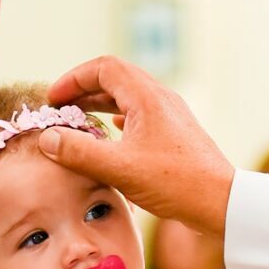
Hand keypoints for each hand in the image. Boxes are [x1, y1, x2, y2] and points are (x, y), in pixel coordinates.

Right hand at [40, 57, 236, 235]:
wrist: (220, 202)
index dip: (73, 78)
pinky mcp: (174, 133)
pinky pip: (139, 114)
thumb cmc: (175, 182)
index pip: (104, 67)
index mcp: (147, 97)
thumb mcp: (119, 168)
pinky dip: (117, 118)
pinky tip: (110, 134)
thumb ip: (79, 152)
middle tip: (61, 108)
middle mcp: (160, 98)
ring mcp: (169, 115)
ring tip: (78, 120)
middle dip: (83, 89)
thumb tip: (47, 138)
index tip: (54, 99)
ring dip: (100, 104)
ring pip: (128, 97)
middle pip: (115, 78)